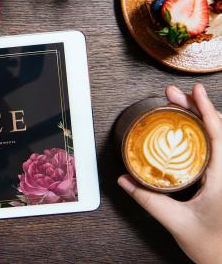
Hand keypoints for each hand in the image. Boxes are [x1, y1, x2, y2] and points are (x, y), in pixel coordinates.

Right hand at [118, 83, 221, 263]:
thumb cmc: (215, 248)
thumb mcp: (177, 222)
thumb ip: (149, 200)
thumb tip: (126, 181)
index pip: (218, 135)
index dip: (206, 110)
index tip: (195, 91)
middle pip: (217, 131)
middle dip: (196, 109)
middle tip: (175, 95)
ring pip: (219, 139)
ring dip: (201, 120)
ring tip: (182, 107)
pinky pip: (216, 151)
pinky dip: (204, 136)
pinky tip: (190, 133)